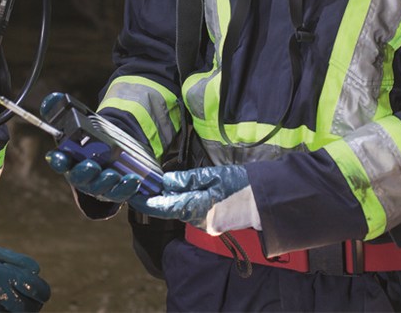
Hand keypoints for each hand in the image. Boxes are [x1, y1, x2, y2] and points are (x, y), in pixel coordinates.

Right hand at [0, 245, 49, 311]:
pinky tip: (3, 311)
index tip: (42, 292)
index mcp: (1, 274)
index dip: (42, 291)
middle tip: (34, 303)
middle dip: (34, 305)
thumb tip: (36, 270)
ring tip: (20, 309)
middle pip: (27, 306)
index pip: (34, 287)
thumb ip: (14, 260)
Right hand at [40, 92, 141, 202]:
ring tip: (116, 175)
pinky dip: (129, 190)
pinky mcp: (120, 191)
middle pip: (82, 179)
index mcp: (70, 160)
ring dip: (110, 184)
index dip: (58, 160)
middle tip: (93, 166)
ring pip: (104, 190)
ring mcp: (102, 186)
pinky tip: (135, 181)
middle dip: (86, 174)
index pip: (60, 162)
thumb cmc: (90, 138)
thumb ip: (60, 108)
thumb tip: (52, 99)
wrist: (113, 150)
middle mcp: (84, 177)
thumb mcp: (78, 120)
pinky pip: (124, 194)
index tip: (59, 156)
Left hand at [129, 165, 254, 232]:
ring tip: (156, 183)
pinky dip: (182, 201)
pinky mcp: (212, 222)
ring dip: (168, 198)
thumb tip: (165, 182)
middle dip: (155, 197)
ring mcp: (206, 224)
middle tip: (142, 182)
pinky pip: (191, 211)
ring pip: (179, 209)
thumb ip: (187, 180)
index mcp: (197, 208)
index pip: (162, 207)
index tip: (132, 193)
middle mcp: (199, 221)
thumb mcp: (213, 176)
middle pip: (169, 209)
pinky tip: (178, 190)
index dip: (145, 200)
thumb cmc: (243, 184)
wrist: (268, 200)